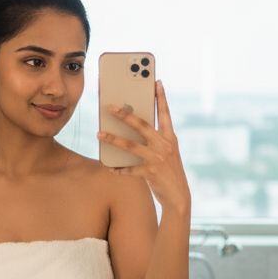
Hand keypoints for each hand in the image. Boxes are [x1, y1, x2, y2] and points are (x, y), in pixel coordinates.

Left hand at [97, 79, 190, 215]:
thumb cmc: (169, 171)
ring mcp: (158, 159)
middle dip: (125, 114)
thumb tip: (133, 127)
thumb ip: (154, 140)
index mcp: (170, 137)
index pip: (165, 113)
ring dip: (113, 139)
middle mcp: (165, 145)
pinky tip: (108, 166)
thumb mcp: (167, 152)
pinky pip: (129, 169)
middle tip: (109, 106)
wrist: (179, 197)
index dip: (161, 97)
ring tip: (99, 133)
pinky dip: (117, 168)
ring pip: (130, 145)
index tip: (156, 81)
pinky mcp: (150, 173)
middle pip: (142, 125)